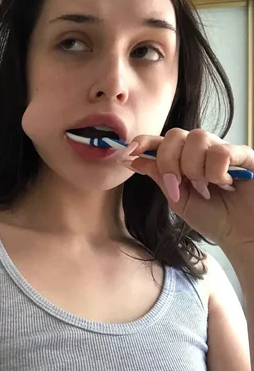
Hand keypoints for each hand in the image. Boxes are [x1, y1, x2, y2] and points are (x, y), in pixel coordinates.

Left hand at [120, 128, 253, 250]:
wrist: (242, 235)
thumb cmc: (214, 219)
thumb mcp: (177, 199)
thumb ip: (159, 176)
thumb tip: (132, 159)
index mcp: (185, 160)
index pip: (161, 140)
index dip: (144, 141)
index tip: (128, 151)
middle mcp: (203, 150)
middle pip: (175, 135)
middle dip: (170, 161)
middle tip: (178, 184)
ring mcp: (223, 149)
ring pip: (197, 138)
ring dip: (195, 169)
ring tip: (207, 188)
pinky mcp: (245, 154)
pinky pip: (222, 151)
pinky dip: (218, 172)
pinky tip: (228, 184)